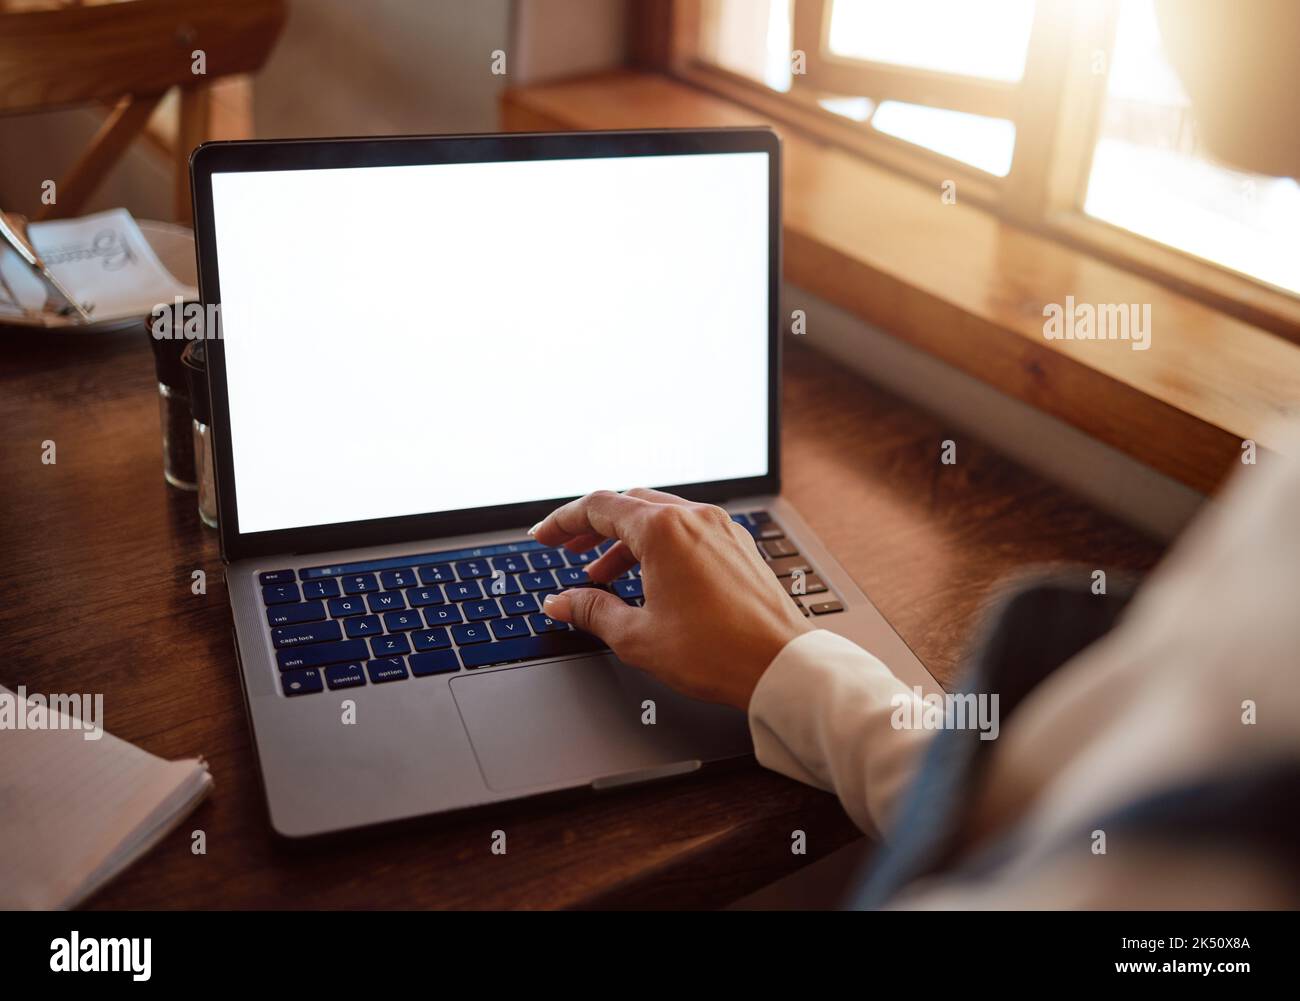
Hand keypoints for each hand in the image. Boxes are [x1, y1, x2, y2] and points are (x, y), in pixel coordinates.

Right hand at [530, 488, 811, 709]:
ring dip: (625, 540)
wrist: (780, 666)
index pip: (598, 507)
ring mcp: (720, 528)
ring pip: (659, 517)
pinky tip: (648, 578)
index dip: (562, 522)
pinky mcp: (738, 546)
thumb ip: (591, 611)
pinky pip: (687, 531)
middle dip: (592, 527)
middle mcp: (694, 518)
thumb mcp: (636, 636)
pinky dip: (658, 546)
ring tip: (602, 576)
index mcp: (663, 530)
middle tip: (567, 551)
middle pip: (628, 505)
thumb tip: (561, 603)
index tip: (543, 537)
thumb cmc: (716, 652)